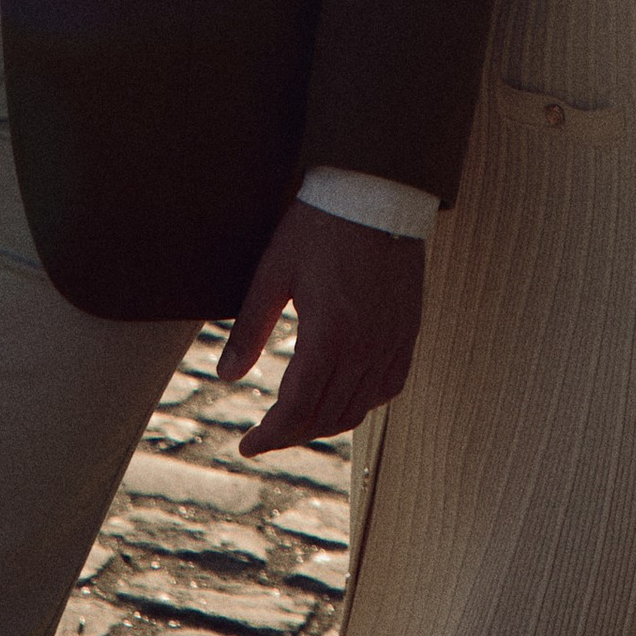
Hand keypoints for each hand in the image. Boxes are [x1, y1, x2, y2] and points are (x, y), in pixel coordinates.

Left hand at [219, 200, 423, 453]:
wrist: (377, 190)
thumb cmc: (319, 225)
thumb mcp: (274, 271)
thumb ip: (250, 328)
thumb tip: (227, 376)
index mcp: (329, 336)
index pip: (297, 410)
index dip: (270, 436)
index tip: (248, 445)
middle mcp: (366, 348)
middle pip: (327, 417)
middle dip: (292, 434)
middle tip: (266, 435)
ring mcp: (392, 342)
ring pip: (359, 408)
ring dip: (324, 423)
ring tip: (297, 420)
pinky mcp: (408, 331)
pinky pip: (389, 387)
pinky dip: (363, 403)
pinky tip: (344, 395)